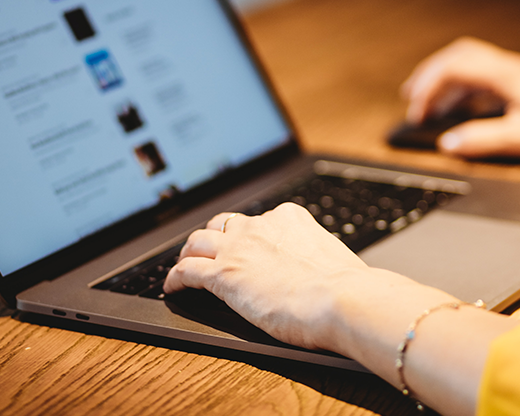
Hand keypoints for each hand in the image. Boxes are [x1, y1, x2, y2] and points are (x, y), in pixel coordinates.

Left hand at [163, 203, 370, 349]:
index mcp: (289, 218)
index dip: (246, 235)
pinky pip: (186, 270)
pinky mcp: (222, 274)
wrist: (342, 300)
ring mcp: (238, 248)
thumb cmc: (347, 288)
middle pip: (222, 225)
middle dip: (214, 237)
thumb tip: (320, 274)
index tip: (245, 247)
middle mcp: (260, 226)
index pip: (258, 221)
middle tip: (210, 252)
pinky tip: (173, 287)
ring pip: (198, 241)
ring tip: (186, 264)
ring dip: (190, 253)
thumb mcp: (331, 258)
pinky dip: (175, 277)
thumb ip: (316, 259)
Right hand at [401, 37, 519, 159]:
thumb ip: (483, 140)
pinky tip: (464, 111)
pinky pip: (484, 78)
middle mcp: (510, 68)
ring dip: (447, 82)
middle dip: (430, 74)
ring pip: (471, 65)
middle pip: (458, 56)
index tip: (418, 111)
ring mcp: (518, 75)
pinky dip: (465, 91)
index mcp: (507, 74)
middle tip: (412, 97)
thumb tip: (449, 143)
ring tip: (431, 105)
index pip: (453, 67)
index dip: (428, 87)